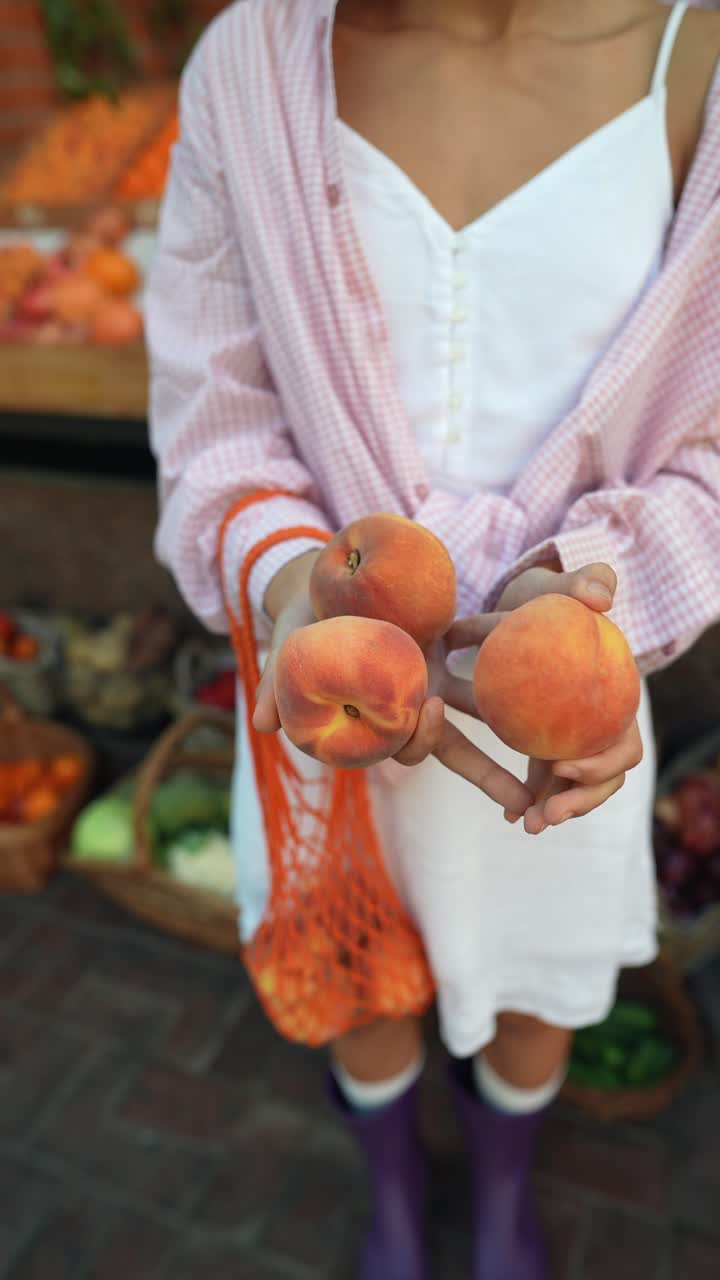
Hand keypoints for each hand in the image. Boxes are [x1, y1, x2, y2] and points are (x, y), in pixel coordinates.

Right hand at [253, 576, 531, 815]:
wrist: (322, 582)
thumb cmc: (300, 623)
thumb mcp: (285, 651)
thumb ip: (273, 688)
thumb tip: (260, 726)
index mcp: (380, 717)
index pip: (408, 745)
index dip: (421, 738)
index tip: (429, 708)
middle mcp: (415, 705)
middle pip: (461, 749)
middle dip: (493, 778)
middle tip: (530, 804)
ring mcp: (438, 676)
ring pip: (487, 709)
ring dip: (522, 731)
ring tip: (562, 749)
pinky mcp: (452, 640)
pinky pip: (491, 650)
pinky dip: (518, 655)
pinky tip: (551, 653)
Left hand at [495, 559, 643, 832]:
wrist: (516, 611)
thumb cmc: (547, 596)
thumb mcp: (561, 584)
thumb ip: (586, 582)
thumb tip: (601, 597)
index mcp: (613, 699)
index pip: (624, 744)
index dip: (603, 763)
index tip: (563, 765)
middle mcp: (597, 726)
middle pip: (603, 778)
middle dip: (580, 800)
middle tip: (547, 815)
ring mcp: (571, 739)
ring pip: (573, 789)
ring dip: (556, 809)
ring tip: (529, 825)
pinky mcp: (541, 744)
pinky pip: (542, 782)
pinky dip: (528, 800)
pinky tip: (511, 817)